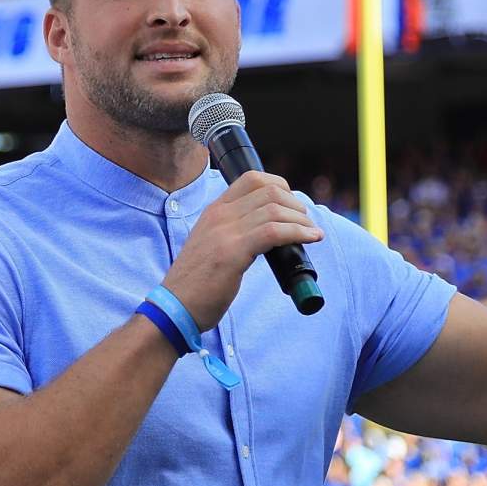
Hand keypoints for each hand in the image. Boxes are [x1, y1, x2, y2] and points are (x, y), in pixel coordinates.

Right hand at [163, 171, 324, 330]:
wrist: (174, 307)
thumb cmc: (196, 284)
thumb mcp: (211, 245)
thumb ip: (232, 232)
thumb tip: (267, 232)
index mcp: (214, 210)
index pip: (252, 178)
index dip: (280, 185)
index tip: (292, 205)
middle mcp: (219, 214)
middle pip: (269, 189)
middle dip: (295, 204)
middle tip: (305, 222)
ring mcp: (224, 231)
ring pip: (275, 209)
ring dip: (301, 220)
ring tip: (312, 233)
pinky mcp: (233, 252)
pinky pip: (274, 232)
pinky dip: (298, 233)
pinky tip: (310, 239)